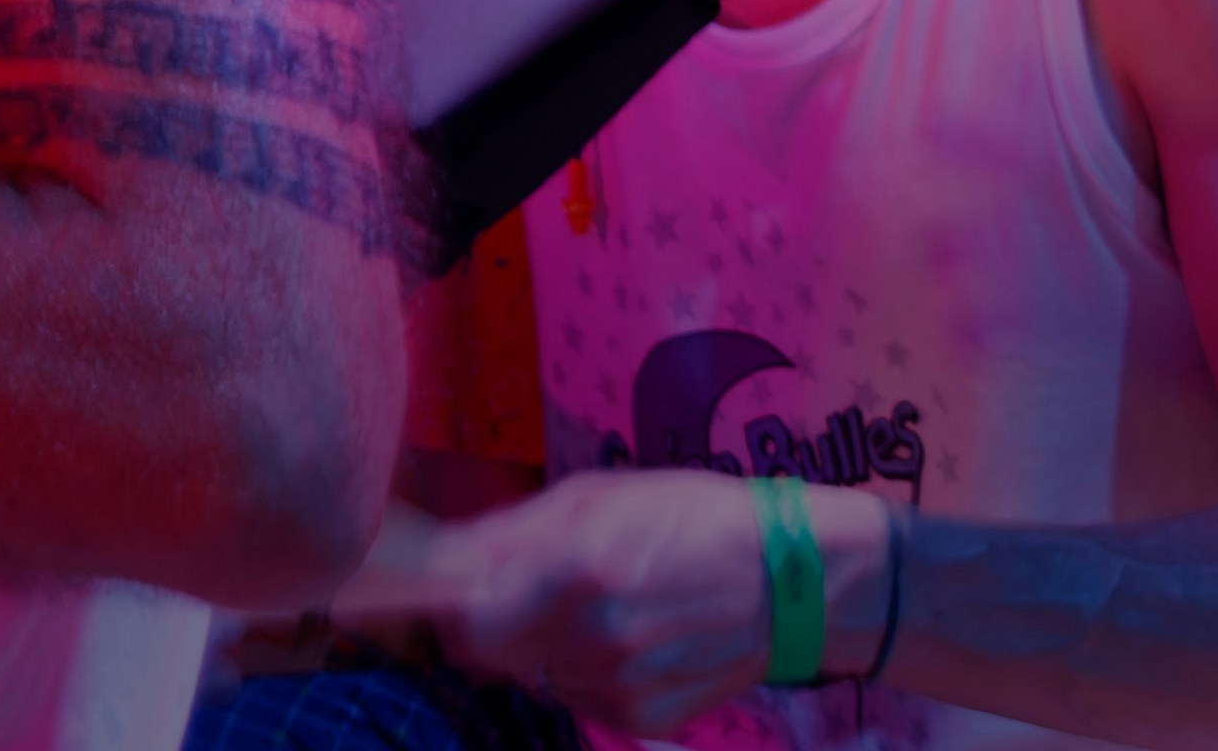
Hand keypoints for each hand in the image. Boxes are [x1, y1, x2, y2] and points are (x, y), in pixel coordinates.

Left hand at [334, 475, 841, 732]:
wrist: (792, 582)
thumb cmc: (692, 515)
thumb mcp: (599, 496)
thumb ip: (514, 532)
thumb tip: (438, 554)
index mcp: (582, 570)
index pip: (467, 620)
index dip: (440, 610)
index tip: (426, 595)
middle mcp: (596, 638)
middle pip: (492, 653)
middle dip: (490, 621)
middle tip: (522, 586)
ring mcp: (622, 688)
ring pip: (535, 674)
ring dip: (540, 643)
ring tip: (593, 601)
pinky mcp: (645, 721)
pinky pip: (581, 697)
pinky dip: (585, 669)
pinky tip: (628, 634)